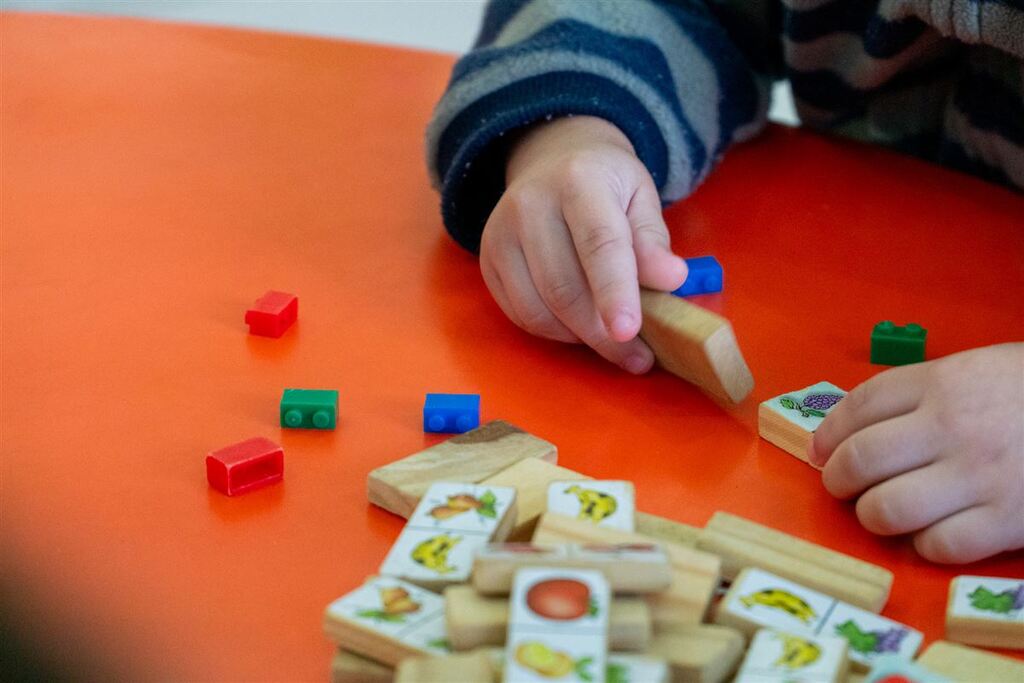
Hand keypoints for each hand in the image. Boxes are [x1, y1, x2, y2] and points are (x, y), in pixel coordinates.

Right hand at [479, 115, 685, 372]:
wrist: (551, 159)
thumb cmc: (606, 184)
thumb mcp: (641, 197)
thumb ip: (653, 240)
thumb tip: (670, 279)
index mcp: (579, 180)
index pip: (598, 244)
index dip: (615, 292)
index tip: (630, 331)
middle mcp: (530, 204)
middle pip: (563, 287)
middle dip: (602, 334)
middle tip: (638, 357)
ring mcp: (501, 234)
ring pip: (538, 309)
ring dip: (579, 338)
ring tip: (611, 341)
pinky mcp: (488, 261)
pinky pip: (521, 315)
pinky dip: (554, 333)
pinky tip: (579, 327)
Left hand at [810, 343, 1023, 562]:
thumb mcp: (976, 369)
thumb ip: (920, 392)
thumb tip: (852, 426)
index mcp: (942, 382)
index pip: (858, 407)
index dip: (827, 434)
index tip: (819, 451)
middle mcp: (952, 427)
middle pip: (860, 460)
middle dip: (836, 479)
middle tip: (840, 486)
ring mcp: (979, 477)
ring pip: (887, 509)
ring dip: (872, 515)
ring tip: (879, 512)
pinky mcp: (1007, 522)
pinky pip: (937, 546)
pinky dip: (922, 546)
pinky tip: (927, 535)